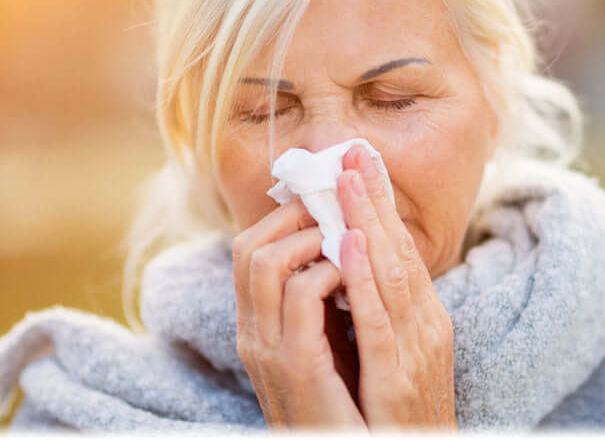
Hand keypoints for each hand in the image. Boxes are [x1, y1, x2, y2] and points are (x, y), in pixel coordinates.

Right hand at [231, 200, 367, 431]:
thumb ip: (323, 305)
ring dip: (311, 235)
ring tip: (346, 234)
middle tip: (335, 204)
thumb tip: (341, 252)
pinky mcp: (297, 365)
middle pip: (248, 246)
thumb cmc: (347, 405)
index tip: (326, 198)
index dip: (284, 216)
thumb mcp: (326, 346)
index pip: (249, 251)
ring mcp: (269, 349)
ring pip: (265, 261)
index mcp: (259, 327)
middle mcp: (254, 334)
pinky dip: (329, 269)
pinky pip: (301, 295)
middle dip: (294, 214)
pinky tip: (356, 268)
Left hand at [334, 145, 457, 431]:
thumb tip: (354, 269)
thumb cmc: (401, 419)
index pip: (401, 252)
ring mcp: (415, 352)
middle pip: (399, 251)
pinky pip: (377, 321)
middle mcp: (426, 328)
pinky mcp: (396, 380)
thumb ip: (381, 315)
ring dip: (367, 223)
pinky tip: (348, 244)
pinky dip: (363, 280)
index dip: (381, 206)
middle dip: (375, 199)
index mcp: (425, 321)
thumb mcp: (397, 357)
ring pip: (390, 275)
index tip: (361, 164)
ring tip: (347, 180)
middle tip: (354, 151)